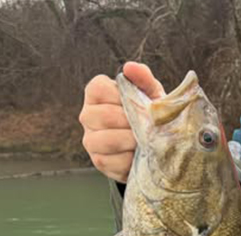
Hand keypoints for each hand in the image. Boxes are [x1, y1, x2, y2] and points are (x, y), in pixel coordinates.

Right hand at [79, 62, 164, 182]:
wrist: (153, 145)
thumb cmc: (148, 114)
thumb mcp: (150, 94)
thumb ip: (143, 78)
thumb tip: (130, 67)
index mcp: (96, 93)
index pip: (100, 89)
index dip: (122, 98)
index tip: (139, 104)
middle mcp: (87, 115)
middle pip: (104, 116)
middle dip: (130, 122)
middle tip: (147, 127)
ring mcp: (90, 139)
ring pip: (106, 140)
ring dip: (129, 141)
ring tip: (142, 140)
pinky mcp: (98, 161)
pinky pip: (111, 161)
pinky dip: (129, 160)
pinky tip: (137, 155)